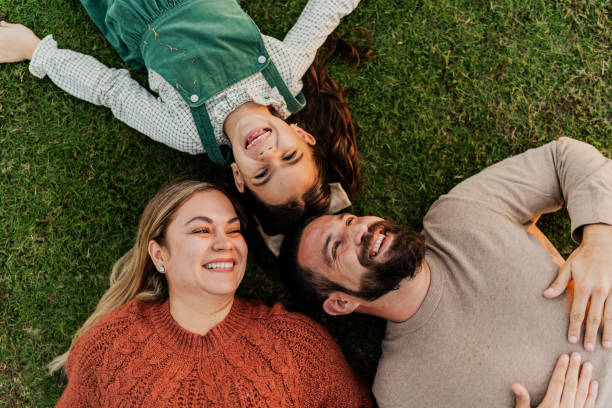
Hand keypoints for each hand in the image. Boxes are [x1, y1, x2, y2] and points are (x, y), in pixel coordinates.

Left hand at [0, 21, 40, 61]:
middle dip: (0, 41)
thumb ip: (9, 25)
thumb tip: (1, 22)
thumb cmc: (28, 36)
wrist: (33, 48)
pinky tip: (0, 57)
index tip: (4, 35)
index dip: (1, 33)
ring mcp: (1, 50)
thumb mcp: (19, 27)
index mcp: (1, 32)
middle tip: (5, 42)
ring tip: (4, 48)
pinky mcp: (5, 58)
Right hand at [513, 353, 597, 407]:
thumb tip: (515, 384)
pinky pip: (589, 406)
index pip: (557, 383)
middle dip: (574, 370)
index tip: (564, 357)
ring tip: (587, 366)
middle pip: (571, 386)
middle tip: (577, 355)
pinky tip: (593, 384)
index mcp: (550, 407)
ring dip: (585, 379)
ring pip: (582, 394)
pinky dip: (592, 395)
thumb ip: (522, 400)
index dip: (561, 369)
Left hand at [543, 224, 611, 350]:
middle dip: (591, 334)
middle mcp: (599, 291)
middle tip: (588, 349)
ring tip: (606, 346)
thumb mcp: (568, 267)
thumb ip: (558, 283)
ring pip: (610, 316)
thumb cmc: (583, 256)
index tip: (572, 340)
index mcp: (584, 286)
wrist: (604, 243)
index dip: (575, 327)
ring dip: (608, 332)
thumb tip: (545, 295)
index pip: (577, 312)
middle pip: (595, 318)